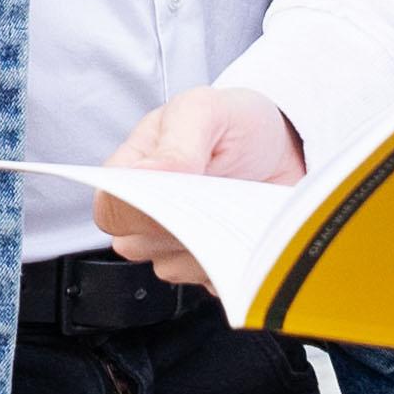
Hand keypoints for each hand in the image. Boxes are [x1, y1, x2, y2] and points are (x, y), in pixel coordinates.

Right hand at [92, 84, 305, 285]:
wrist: (284, 148)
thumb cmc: (236, 123)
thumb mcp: (206, 111)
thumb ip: (177, 142)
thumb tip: (146, 173)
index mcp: (133, 170)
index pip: (110, 210)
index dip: (138, 211)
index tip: (180, 195)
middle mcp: (147, 211)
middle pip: (135, 246)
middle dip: (178, 226)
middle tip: (217, 196)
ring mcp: (177, 243)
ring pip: (171, 268)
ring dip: (208, 244)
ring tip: (236, 207)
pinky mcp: (208, 265)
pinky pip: (208, 282)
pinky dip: (232, 261)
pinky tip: (246, 228)